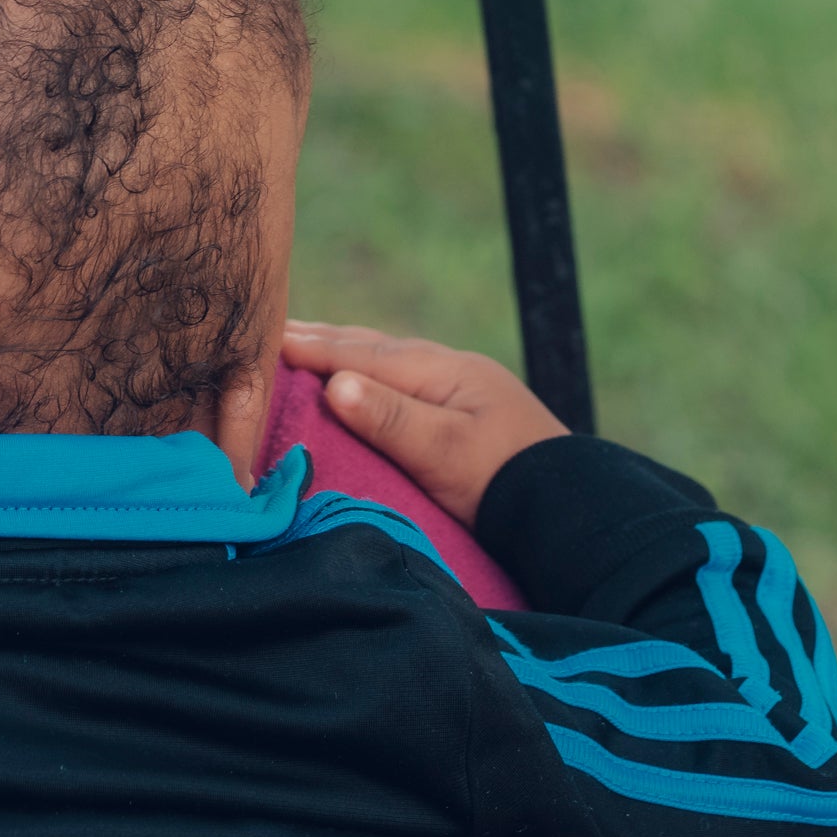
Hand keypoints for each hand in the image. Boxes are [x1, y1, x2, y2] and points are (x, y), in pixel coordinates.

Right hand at [281, 321, 569, 525]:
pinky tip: (363, 377)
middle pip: (373, 346)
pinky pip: (403, 376)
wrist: (571, 508)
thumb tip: (335, 384)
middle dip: (323, 338)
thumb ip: (392, 419)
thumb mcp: (445, 453)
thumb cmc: (505, 484)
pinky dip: (370, 369)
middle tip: (274, 328)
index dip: (312, 347)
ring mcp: (459, 386)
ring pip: (388, 358)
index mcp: (442, 371)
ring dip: (346, 350)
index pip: (362, 354)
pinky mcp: (465, 408)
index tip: (265, 338)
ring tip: (309, 343)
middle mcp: (449, 369)